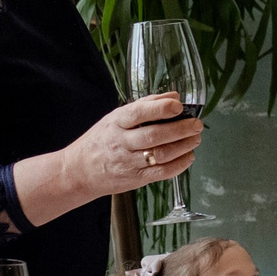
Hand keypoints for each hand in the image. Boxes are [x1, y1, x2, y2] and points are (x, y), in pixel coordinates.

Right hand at [69, 94, 202, 199]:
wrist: (80, 170)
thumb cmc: (103, 139)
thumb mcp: (116, 117)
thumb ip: (146, 105)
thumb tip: (174, 96)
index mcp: (117, 122)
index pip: (138, 113)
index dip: (160, 109)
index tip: (178, 106)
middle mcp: (122, 142)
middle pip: (154, 136)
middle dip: (180, 129)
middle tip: (196, 124)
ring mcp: (129, 162)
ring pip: (160, 155)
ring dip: (183, 146)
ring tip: (195, 138)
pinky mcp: (136, 179)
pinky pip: (161, 173)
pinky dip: (179, 165)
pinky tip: (189, 156)